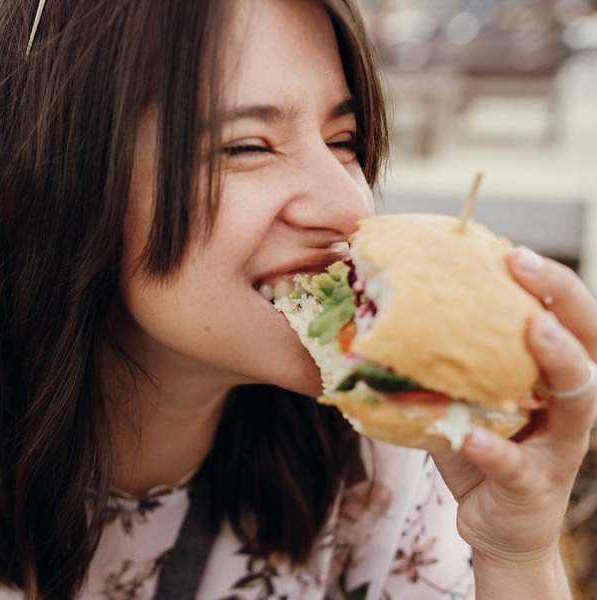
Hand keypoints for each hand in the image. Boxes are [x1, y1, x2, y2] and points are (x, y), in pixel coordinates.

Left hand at [432, 247, 596, 568]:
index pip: (565, 319)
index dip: (548, 282)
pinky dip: (491, 446)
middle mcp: (569, 405)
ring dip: (558, 360)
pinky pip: (515, 463)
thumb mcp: (464, 398)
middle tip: (523, 263)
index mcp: (551, 378)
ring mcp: (559, 447)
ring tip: (535, 330)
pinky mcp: (535, 486)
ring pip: (578, 400)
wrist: (497, 526)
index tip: (511, 250)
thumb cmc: (481, 450)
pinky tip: (466, 433)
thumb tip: (383, 314)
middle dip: (560, 299)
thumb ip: (445, 363)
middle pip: (586, 343)